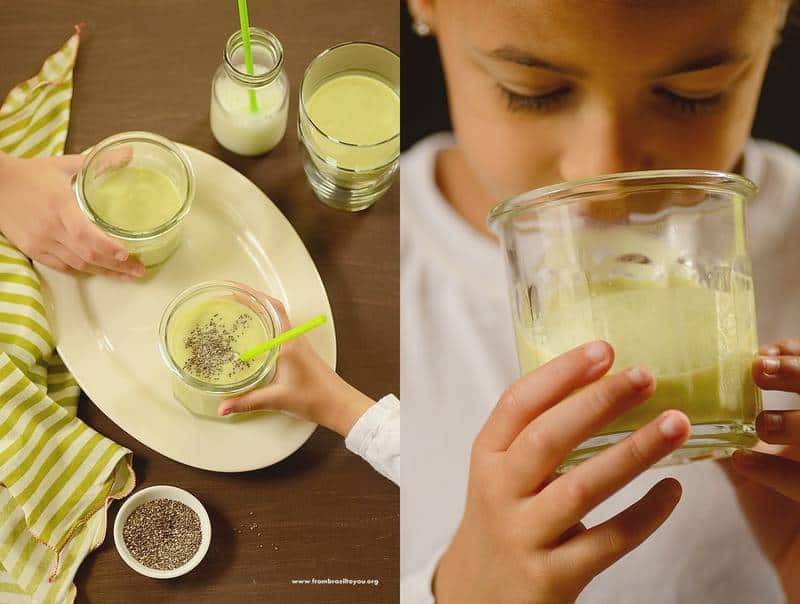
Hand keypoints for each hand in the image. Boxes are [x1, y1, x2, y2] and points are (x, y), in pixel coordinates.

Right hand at [0, 152, 143, 276]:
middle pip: (88, 255)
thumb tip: (130, 153)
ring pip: (77, 265)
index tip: (128, 255)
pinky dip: (81, 271)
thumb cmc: (31, 174)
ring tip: (125, 275)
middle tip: (139, 271)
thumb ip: (99, 162)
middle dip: (116, 267)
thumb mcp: (65, 165)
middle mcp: (51, 228)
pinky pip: (61, 267)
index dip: (108, 248)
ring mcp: (40, 242)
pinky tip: (97, 271)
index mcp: (61, 206)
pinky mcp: (32, 250)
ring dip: (102, 272)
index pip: (86, 234)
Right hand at [217, 287, 373, 436]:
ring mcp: (297, 344)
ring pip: (276, 319)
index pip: (270, 307)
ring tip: (237, 312)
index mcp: (289, 342)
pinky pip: (279, 331)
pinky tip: (254, 336)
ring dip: (259, 311)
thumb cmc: (317, 398)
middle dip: (251, 299)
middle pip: (271, 308)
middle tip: (230, 298)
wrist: (340, 405)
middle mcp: (293, 339)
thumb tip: (223, 407)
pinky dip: (265, 326)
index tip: (234, 290)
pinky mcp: (299, 353)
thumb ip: (247, 402)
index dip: (251, 295)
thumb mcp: (277, 399)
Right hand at [434, 341, 690, 603]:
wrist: (477, 595)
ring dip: (632, 452)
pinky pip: (608, 541)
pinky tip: (673, 491)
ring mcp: (523, 534)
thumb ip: (535, 435)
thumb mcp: (501, 473)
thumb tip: (603, 384)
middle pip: (548, 437)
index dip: (560, 373)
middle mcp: (499, 491)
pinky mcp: (551, 576)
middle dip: (598, 402)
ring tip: (676, 424)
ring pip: (581, 487)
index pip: (518, 403)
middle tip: (645, 376)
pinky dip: (645, 515)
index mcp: (488, 456)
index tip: (603, 349)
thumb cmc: (502, 517)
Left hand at [721, 338, 799, 600]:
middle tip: (759, 367)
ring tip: (758, 423)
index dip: (795, 357)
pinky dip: (774, 471)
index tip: (762, 352)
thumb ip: (730, 430)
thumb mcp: (756, 462)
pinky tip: (743, 461)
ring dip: (792, 423)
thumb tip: (680, 398)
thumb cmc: (780, 510)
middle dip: (799, 375)